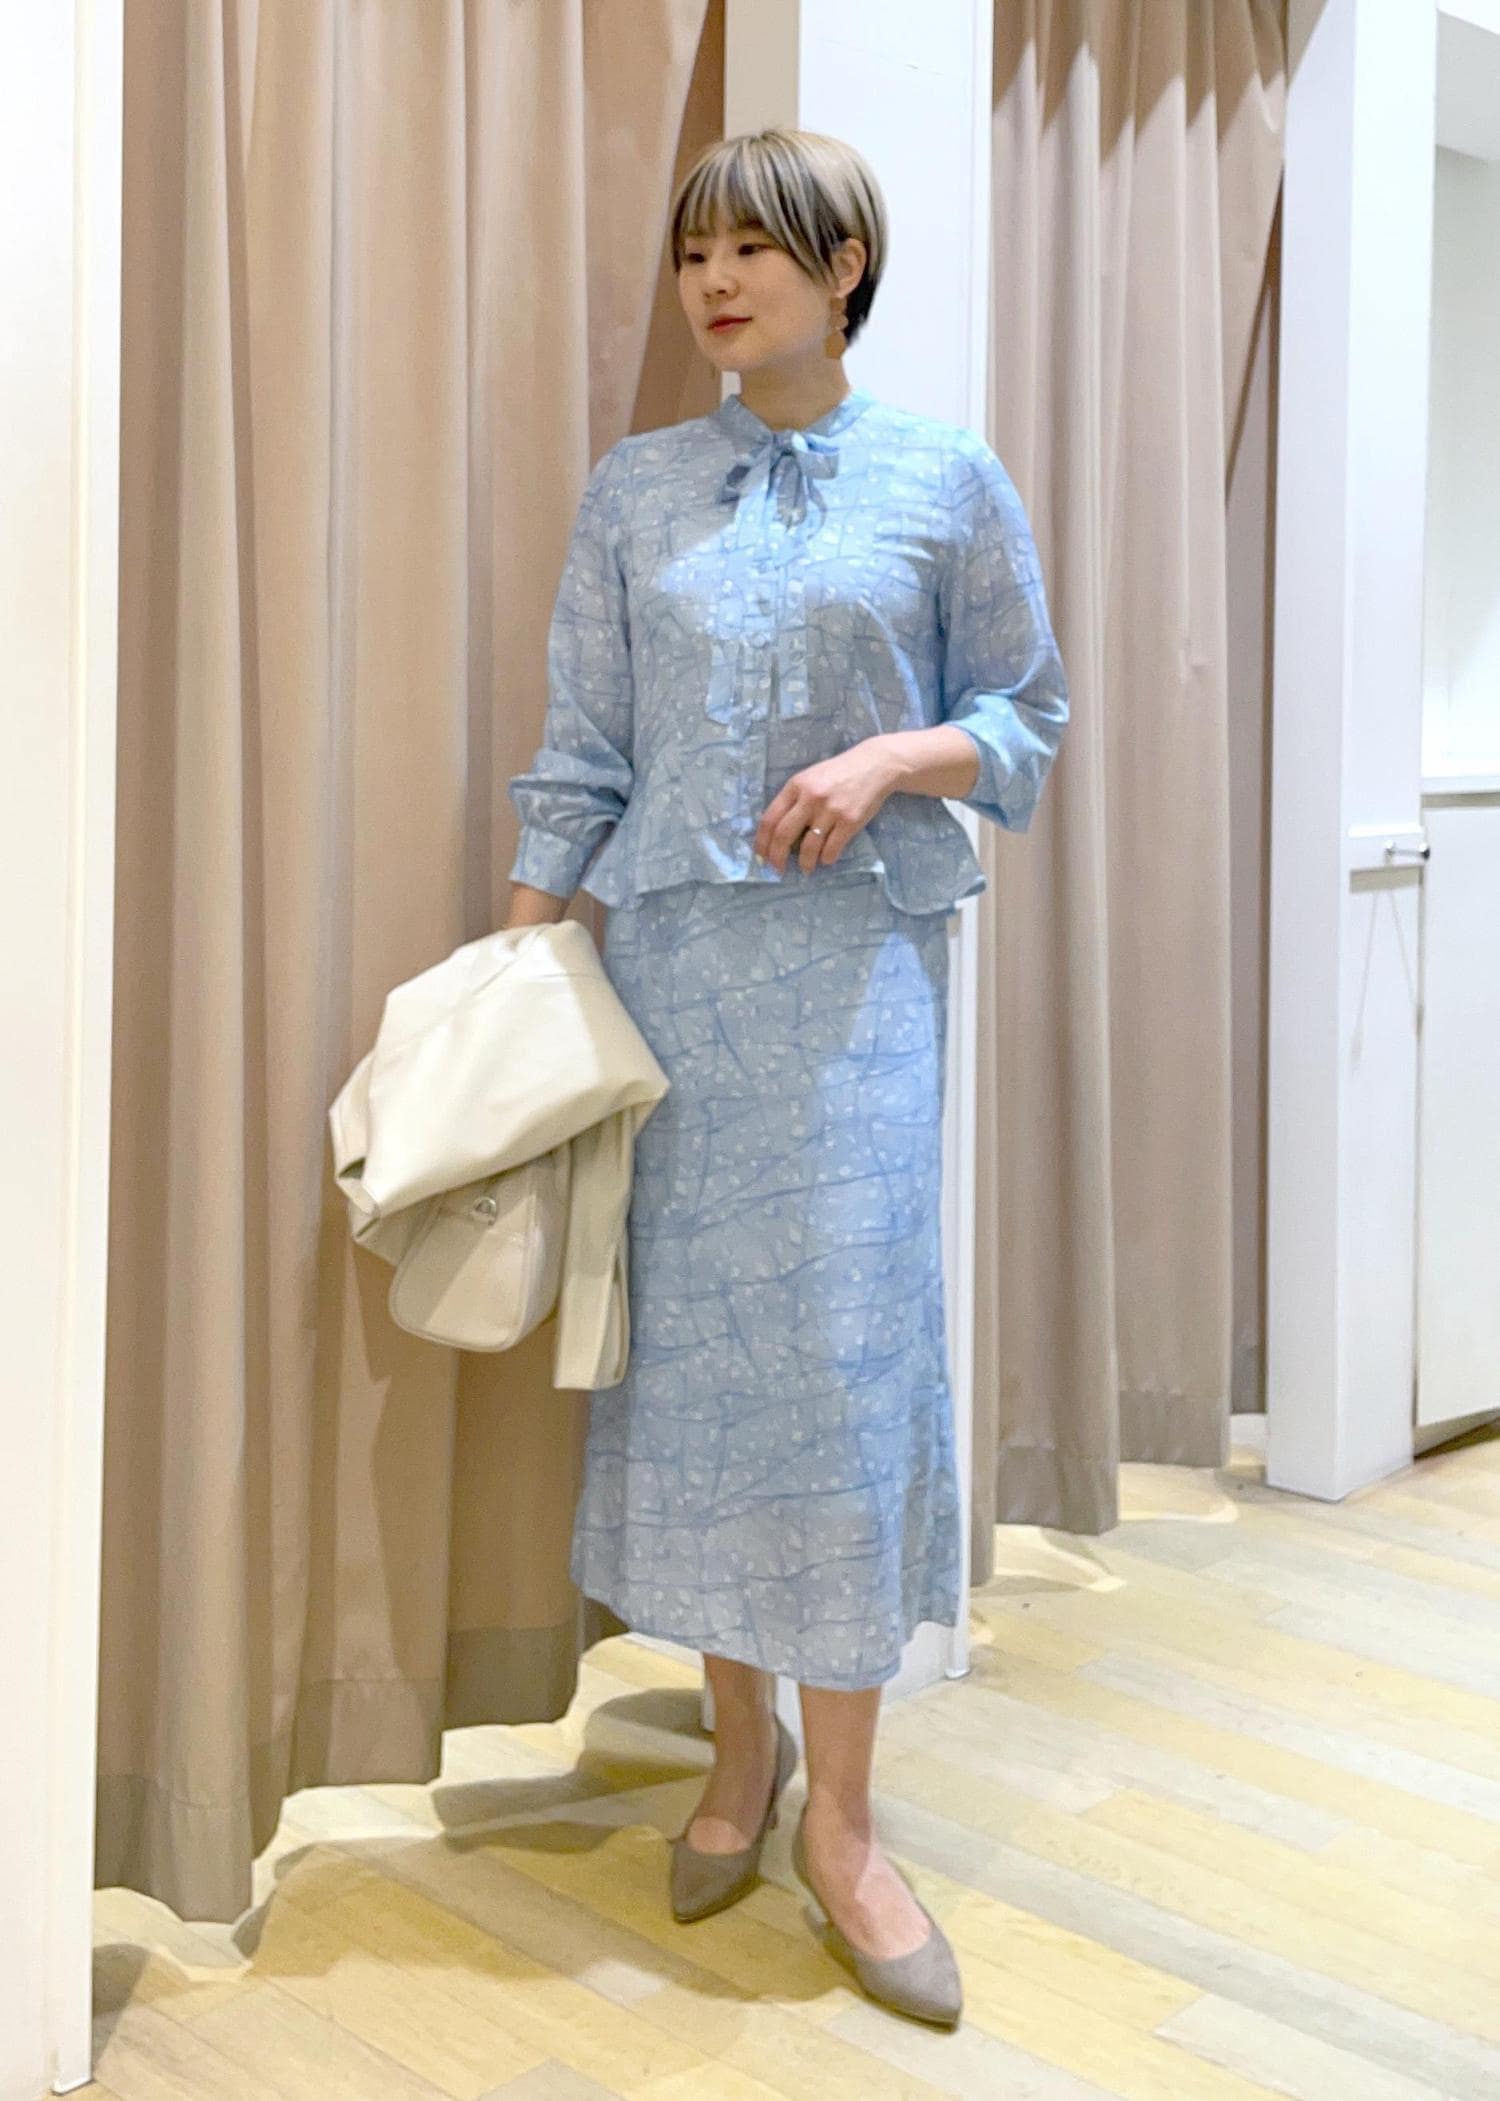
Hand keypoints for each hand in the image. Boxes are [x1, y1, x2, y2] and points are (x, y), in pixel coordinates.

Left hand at [754, 738, 900, 873]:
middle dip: (776, 858)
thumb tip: (776, 833)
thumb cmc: (838, 773)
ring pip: (808, 847)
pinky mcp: (850, 821)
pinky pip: (831, 849)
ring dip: (805, 863)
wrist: (875, 766)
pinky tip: (826, 858)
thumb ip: (793, 800)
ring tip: (806, 868)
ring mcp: (831, 810)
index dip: (762, 842)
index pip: (769, 819)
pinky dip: (826, 859)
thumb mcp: (810, 778)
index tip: (761, 857)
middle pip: (783, 835)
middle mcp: (810, 798)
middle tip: (778, 869)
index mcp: (796, 786)